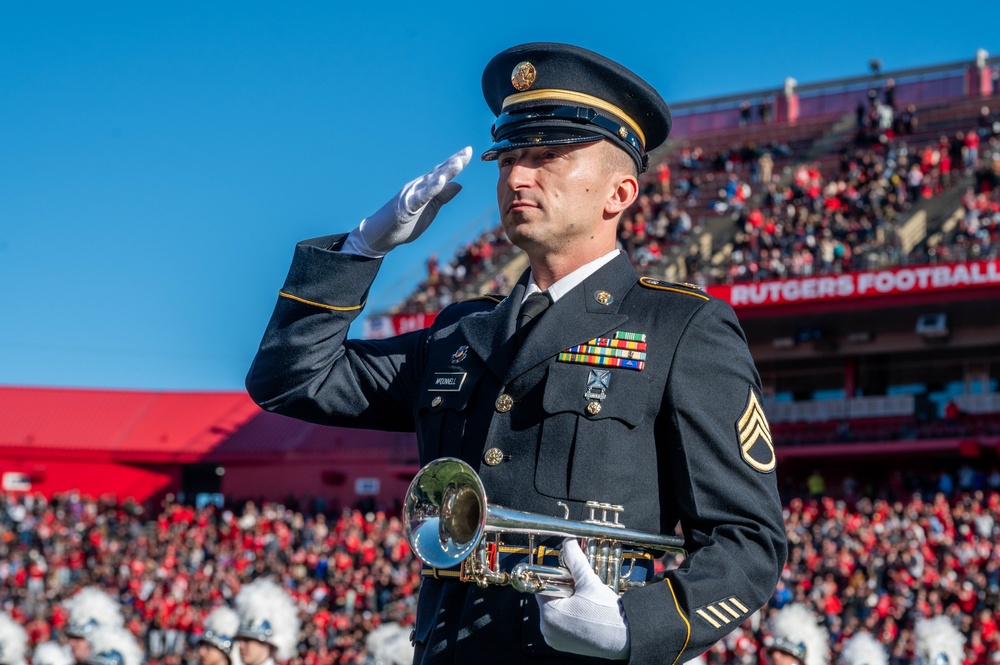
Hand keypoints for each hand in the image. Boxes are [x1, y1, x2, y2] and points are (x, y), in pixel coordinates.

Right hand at [341, 146, 472, 256]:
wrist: (381, 235)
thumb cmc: (405, 222)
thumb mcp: (430, 210)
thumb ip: (442, 197)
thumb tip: (459, 185)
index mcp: (426, 188)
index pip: (443, 173)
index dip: (455, 163)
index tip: (468, 151)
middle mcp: (419, 186)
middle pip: (439, 173)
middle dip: (453, 163)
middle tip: (468, 151)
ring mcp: (412, 195)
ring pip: (431, 181)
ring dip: (445, 171)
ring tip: (458, 162)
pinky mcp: (406, 206)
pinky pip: (421, 196)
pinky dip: (431, 188)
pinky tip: (441, 181)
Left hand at [536, 539, 630, 659]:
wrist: (625, 637)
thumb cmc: (607, 613)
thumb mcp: (589, 581)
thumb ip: (575, 559)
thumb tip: (568, 542)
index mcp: (549, 614)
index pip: (542, 587)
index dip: (555, 578)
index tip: (568, 575)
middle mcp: (547, 630)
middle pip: (548, 599)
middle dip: (561, 590)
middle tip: (578, 587)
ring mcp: (555, 640)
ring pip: (555, 612)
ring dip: (566, 603)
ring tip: (583, 599)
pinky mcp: (564, 646)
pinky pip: (561, 624)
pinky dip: (569, 616)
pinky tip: (584, 611)